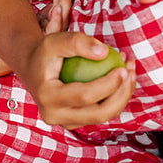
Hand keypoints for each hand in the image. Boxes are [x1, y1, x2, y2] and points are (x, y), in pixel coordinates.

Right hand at [21, 0, 133, 126]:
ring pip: (102, 117)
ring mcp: (65, 123)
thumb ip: (77, 42)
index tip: (123, 67)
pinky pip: (100, 114)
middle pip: (98, 114)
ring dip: (122, 97)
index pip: (84, 96)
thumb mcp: (55, 40)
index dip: (108, 84)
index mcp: (47, 98)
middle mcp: (55, 116)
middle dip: (121, 95)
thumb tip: (104, 52)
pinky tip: (124, 80)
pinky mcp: (74, 122)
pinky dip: (115, 99)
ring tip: (131, 73)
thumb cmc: (44, 52)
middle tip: (131, 72)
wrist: (31, 68)